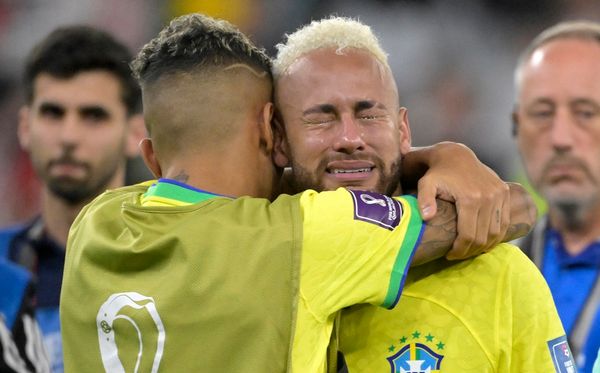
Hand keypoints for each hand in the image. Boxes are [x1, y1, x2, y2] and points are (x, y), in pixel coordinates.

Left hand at [403, 142, 509, 258]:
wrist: (456, 155)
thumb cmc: (437, 174)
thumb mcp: (425, 184)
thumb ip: (424, 200)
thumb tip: (427, 217)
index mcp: (470, 198)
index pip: (469, 235)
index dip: (460, 250)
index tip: (449, 255)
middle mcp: (488, 197)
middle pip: (483, 237)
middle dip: (470, 251)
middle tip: (458, 255)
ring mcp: (499, 195)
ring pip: (496, 232)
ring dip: (484, 245)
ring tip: (469, 249)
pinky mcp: (504, 193)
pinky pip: (504, 221)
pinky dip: (496, 235)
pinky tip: (483, 240)